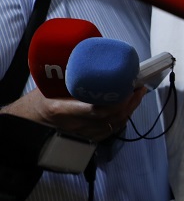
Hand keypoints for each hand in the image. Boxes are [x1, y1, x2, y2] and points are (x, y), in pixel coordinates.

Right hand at [2, 85, 144, 142]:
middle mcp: (73, 125)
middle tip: (138, 87)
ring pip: (113, 126)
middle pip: (110, 118)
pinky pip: (110, 131)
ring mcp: (80, 135)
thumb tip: (95, 61)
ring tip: (137, 95)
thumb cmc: (40, 99)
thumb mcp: (50, 86)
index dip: (117, 100)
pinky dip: (122, 119)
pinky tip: (128, 108)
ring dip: (129, 110)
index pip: (96, 109)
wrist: (28, 121)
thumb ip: (70, 77)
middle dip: (129, 102)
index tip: (128, 86)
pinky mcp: (86, 139)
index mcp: (61, 110)